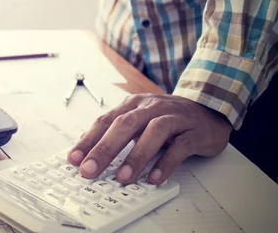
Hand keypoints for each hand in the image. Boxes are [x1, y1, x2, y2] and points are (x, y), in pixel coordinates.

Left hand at [67, 94, 231, 184]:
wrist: (209, 111)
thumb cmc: (168, 118)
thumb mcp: (139, 120)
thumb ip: (115, 131)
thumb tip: (88, 148)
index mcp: (133, 104)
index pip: (106, 121)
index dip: (89, 140)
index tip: (74, 158)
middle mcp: (151, 107)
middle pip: (125, 125)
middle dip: (105, 149)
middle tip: (90, 170)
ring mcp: (174, 117)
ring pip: (153, 133)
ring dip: (135, 156)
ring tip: (122, 177)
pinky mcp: (194, 132)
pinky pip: (179, 147)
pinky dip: (165, 163)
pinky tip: (154, 178)